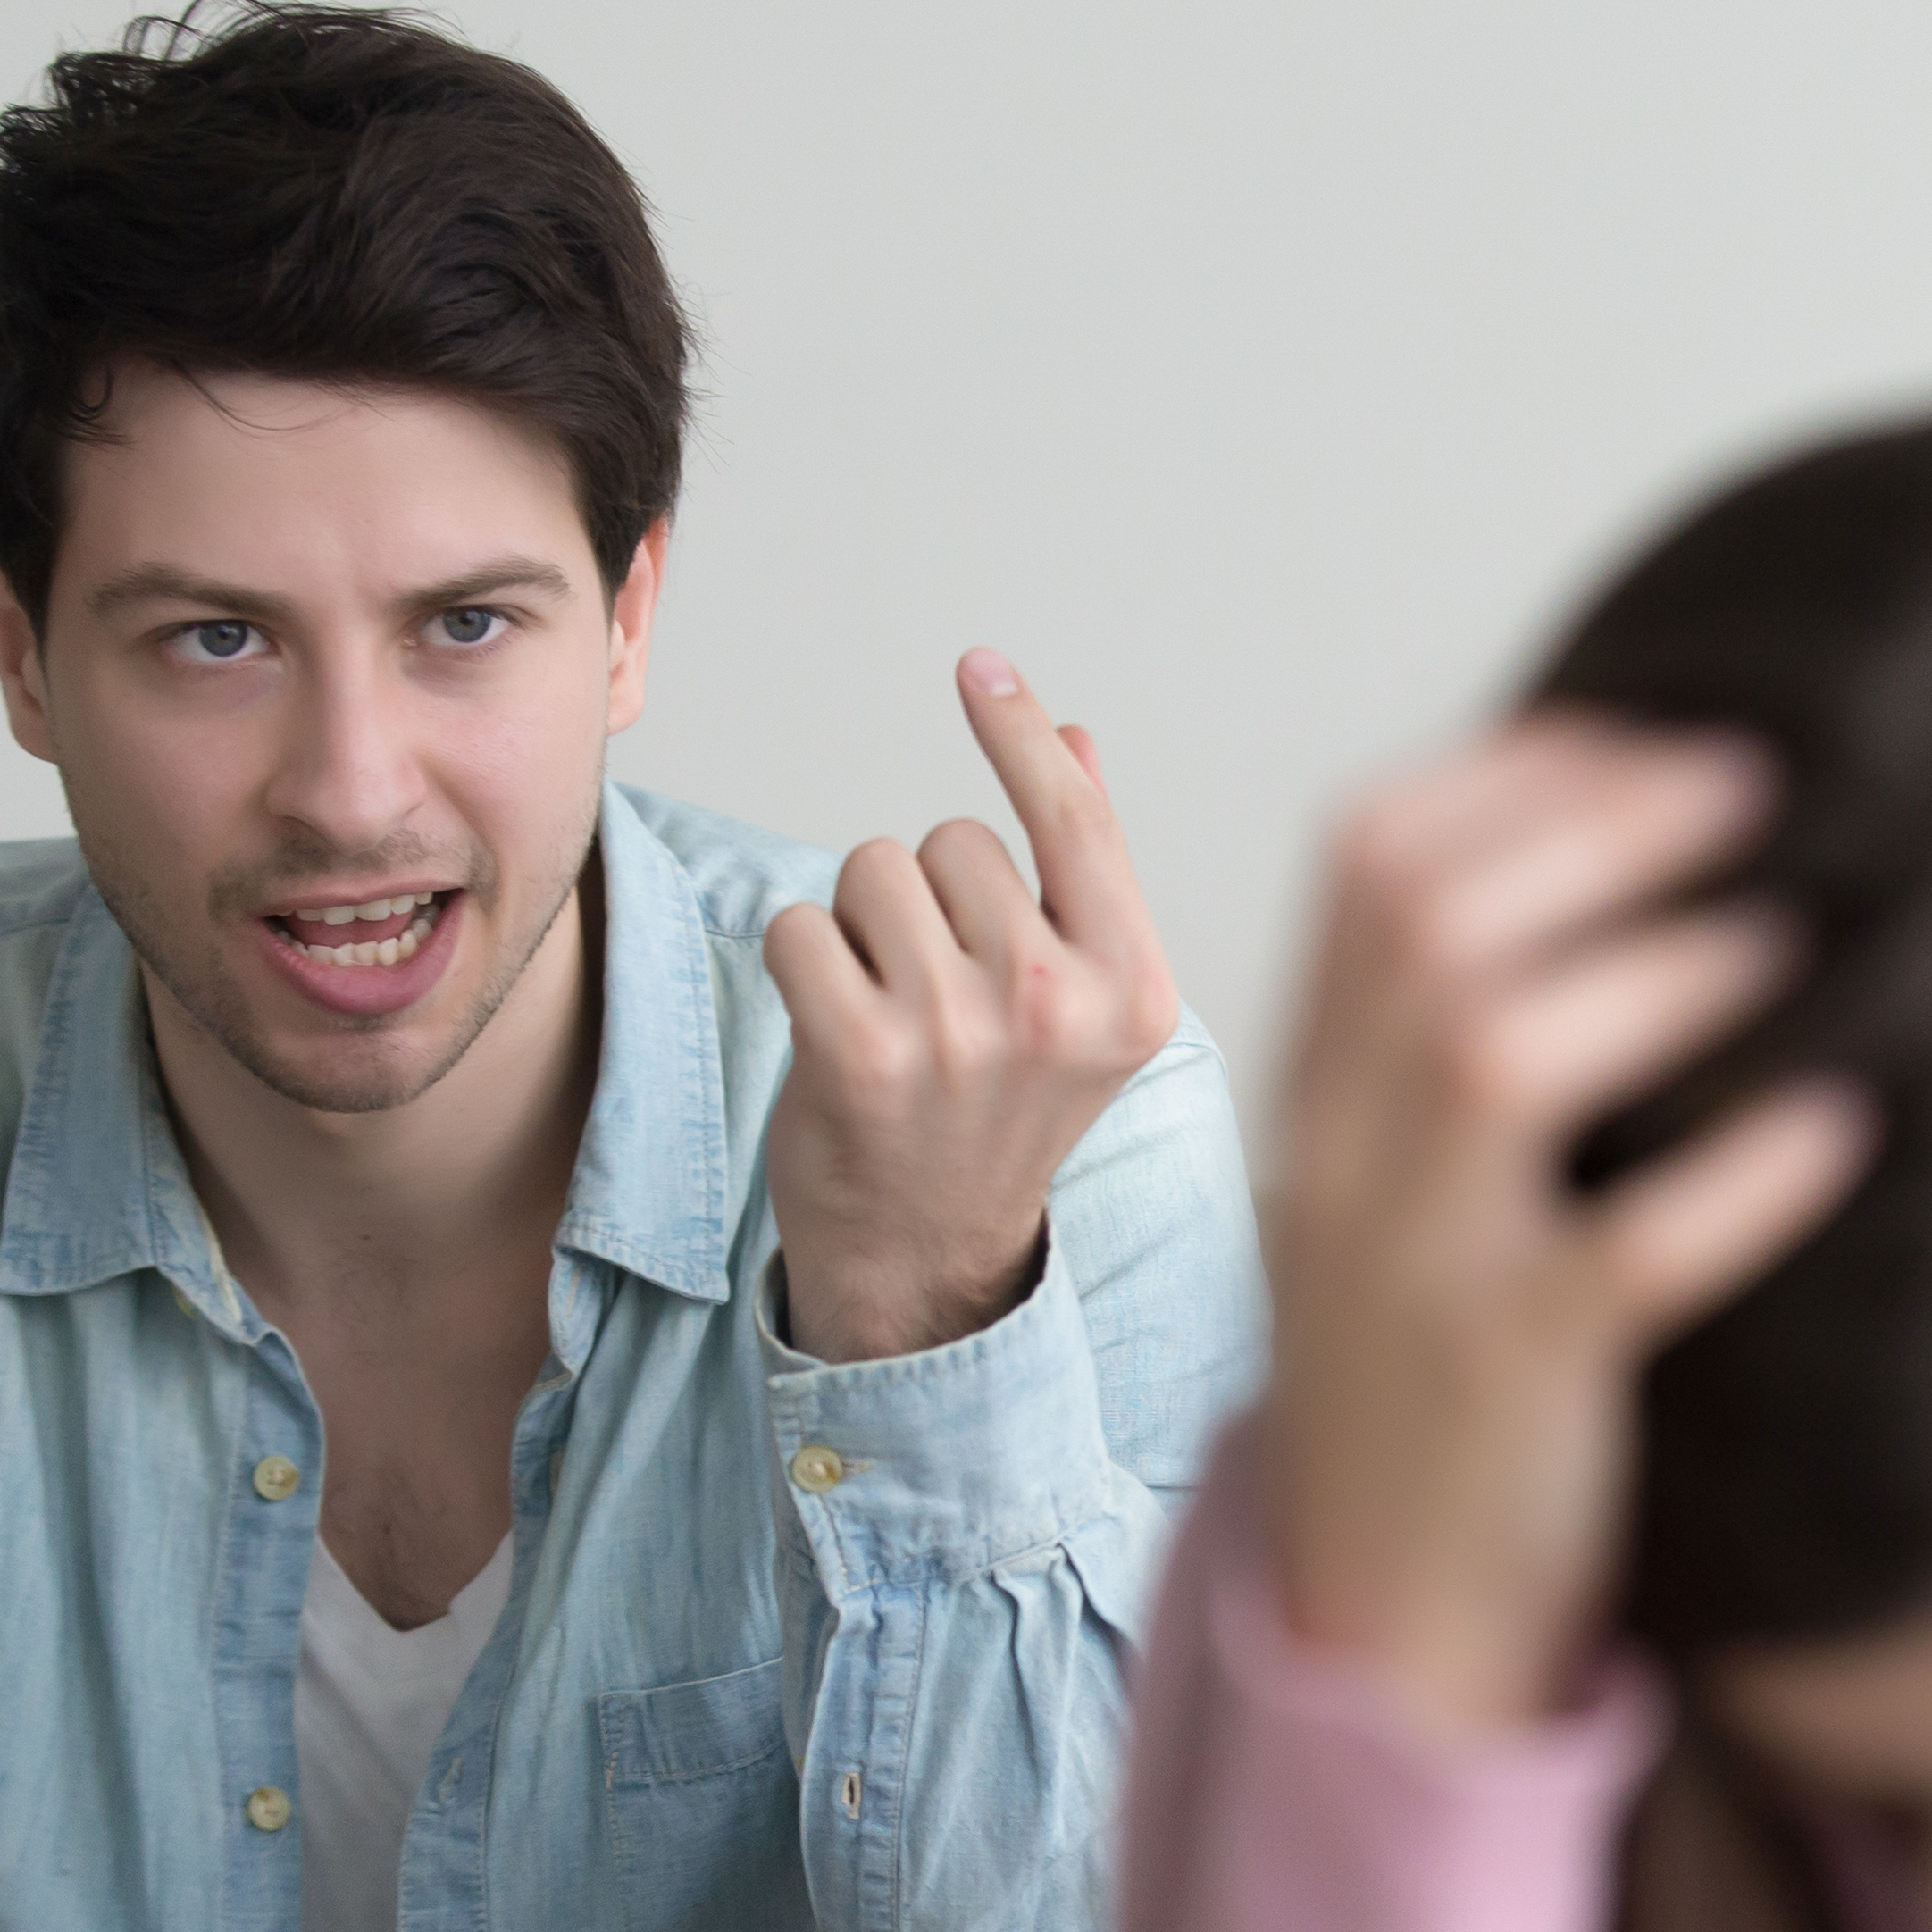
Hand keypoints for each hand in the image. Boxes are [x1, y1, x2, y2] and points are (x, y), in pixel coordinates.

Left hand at [760, 649, 1186, 1364]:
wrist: (928, 1267)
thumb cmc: (995, 1119)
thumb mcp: (1076, 1003)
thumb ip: (1083, 873)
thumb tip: (1076, 736)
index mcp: (1133, 991)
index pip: (1071, 817)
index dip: (1019, 731)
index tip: (978, 664)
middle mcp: (1058, 1009)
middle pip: (953, 840)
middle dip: (928, 893)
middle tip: (940, 995)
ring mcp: (959, 1035)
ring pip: (872, 872)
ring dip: (860, 924)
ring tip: (891, 1014)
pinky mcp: (860, 1058)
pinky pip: (800, 924)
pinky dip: (798, 961)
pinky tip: (833, 1030)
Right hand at [1266, 721, 1868, 1729]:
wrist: (1367, 1618)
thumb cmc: (1421, 1378)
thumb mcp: (1390, 1193)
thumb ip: (1442, 1049)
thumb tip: (1593, 855)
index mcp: (1314, 1093)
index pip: (1364, 860)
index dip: (1512, 769)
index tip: (1648, 728)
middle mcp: (1341, 1159)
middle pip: (1425, 920)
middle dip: (1596, 822)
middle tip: (1759, 781)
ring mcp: (1412, 1269)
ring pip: (1492, 1056)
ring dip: (1655, 969)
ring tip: (1792, 936)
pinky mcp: (1508, 1378)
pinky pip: (1624, 1254)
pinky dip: (1742, 1178)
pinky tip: (1845, 1131)